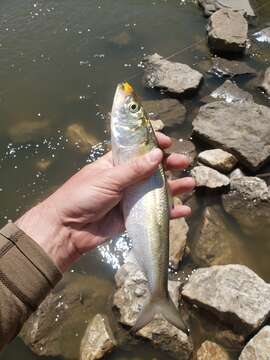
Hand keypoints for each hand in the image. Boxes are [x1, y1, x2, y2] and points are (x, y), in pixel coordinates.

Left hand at [16, 133, 194, 271]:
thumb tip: (158, 154)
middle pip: (151, 169)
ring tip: (191, 183)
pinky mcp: (133, 216)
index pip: (137, 150)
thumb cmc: (83, 196)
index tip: (168, 142)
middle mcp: (125, 179)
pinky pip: (154, 212)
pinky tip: (184, 210)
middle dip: (168, 165)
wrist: (68, 229)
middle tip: (184, 162)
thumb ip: (134, 169)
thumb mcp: (108, 179)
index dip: (153, 145)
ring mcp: (130, 198)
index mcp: (115, 163)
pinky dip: (169, 212)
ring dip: (174, 187)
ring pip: (156, 190)